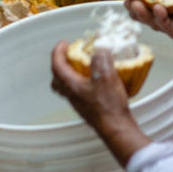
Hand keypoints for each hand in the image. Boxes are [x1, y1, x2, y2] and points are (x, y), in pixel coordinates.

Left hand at [50, 41, 149, 164]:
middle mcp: (71, 94)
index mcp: (71, 85)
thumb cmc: (108, 107)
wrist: (116, 128)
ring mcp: (79, 102)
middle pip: (57, 77)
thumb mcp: (106, 77)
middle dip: (61, 64)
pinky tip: (97, 80)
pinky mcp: (88, 107)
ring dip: (72, 74)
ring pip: (67, 86)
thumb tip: (99, 51)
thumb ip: (100, 60)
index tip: (64, 43)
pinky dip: (84, 82)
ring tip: (84, 67)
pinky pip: (79, 91)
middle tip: (70, 56)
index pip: (56, 65)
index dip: (58, 51)